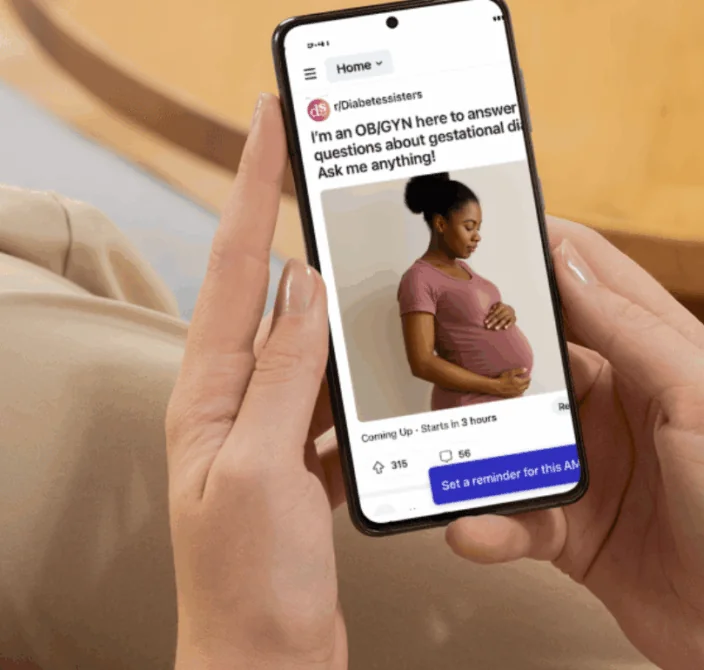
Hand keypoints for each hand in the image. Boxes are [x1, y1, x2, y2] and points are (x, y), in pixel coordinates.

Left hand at [165, 94, 344, 669]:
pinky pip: (334, 397)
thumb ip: (283, 373)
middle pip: (271, 295)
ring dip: (342, 308)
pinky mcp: (303, 460)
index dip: (248, 189)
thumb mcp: (260, 466)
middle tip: (328, 177)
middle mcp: (234, 403)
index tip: (267, 126)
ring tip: (378, 271)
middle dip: (296, 229)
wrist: (267, 662)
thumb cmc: (247, 581)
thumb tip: (302, 286)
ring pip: (311, 346)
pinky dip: (362, 375)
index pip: (231, 267)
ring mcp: (271, 430)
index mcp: (207, 393)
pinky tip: (391, 367)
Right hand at [448, 218, 703, 668]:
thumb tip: (569, 263)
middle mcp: (619, 404)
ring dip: (471, 442)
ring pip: (511, 436)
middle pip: (536, 357)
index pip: (596, 282)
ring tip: (432, 439)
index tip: (492, 227)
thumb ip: (632, 331)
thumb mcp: (703, 399)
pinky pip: (514, 513)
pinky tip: (472, 528)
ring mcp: (591, 465)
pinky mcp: (571, 525)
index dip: (548, 248)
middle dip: (485, 347)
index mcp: (659, 359)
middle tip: (432, 331)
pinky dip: (490, 522)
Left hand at [484, 302, 515, 329]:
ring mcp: (511, 314)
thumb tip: (490, 312)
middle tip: (488, 327)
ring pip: (504, 319)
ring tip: (495, 328)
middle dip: (493, 322)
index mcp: (501, 306)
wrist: (511, 309)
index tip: (485, 322)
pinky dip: (508, 325)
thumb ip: (493, 308)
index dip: (490, 317)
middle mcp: (506, 309)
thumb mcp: (496, 306)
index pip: (494, 313)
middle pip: (498, 317)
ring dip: (500, 324)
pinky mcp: (514, 318)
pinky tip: (505, 328)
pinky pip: (511, 322)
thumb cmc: (500, 309)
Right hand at [493, 367, 529, 397]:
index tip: (529, 376)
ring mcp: (516, 393)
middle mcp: (519, 389)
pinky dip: (520, 391)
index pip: (527, 380)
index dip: (529, 378)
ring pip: (523, 390)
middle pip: (526, 386)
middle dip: (528, 383)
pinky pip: (519, 394)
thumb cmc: (502, 379)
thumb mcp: (511, 372)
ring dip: (524, 387)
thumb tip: (526, 369)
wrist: (496, 387)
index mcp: (520, 383)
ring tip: (524, 385)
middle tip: (527, 380)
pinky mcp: (512, 396)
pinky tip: (518, 390)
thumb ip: (519, 370)